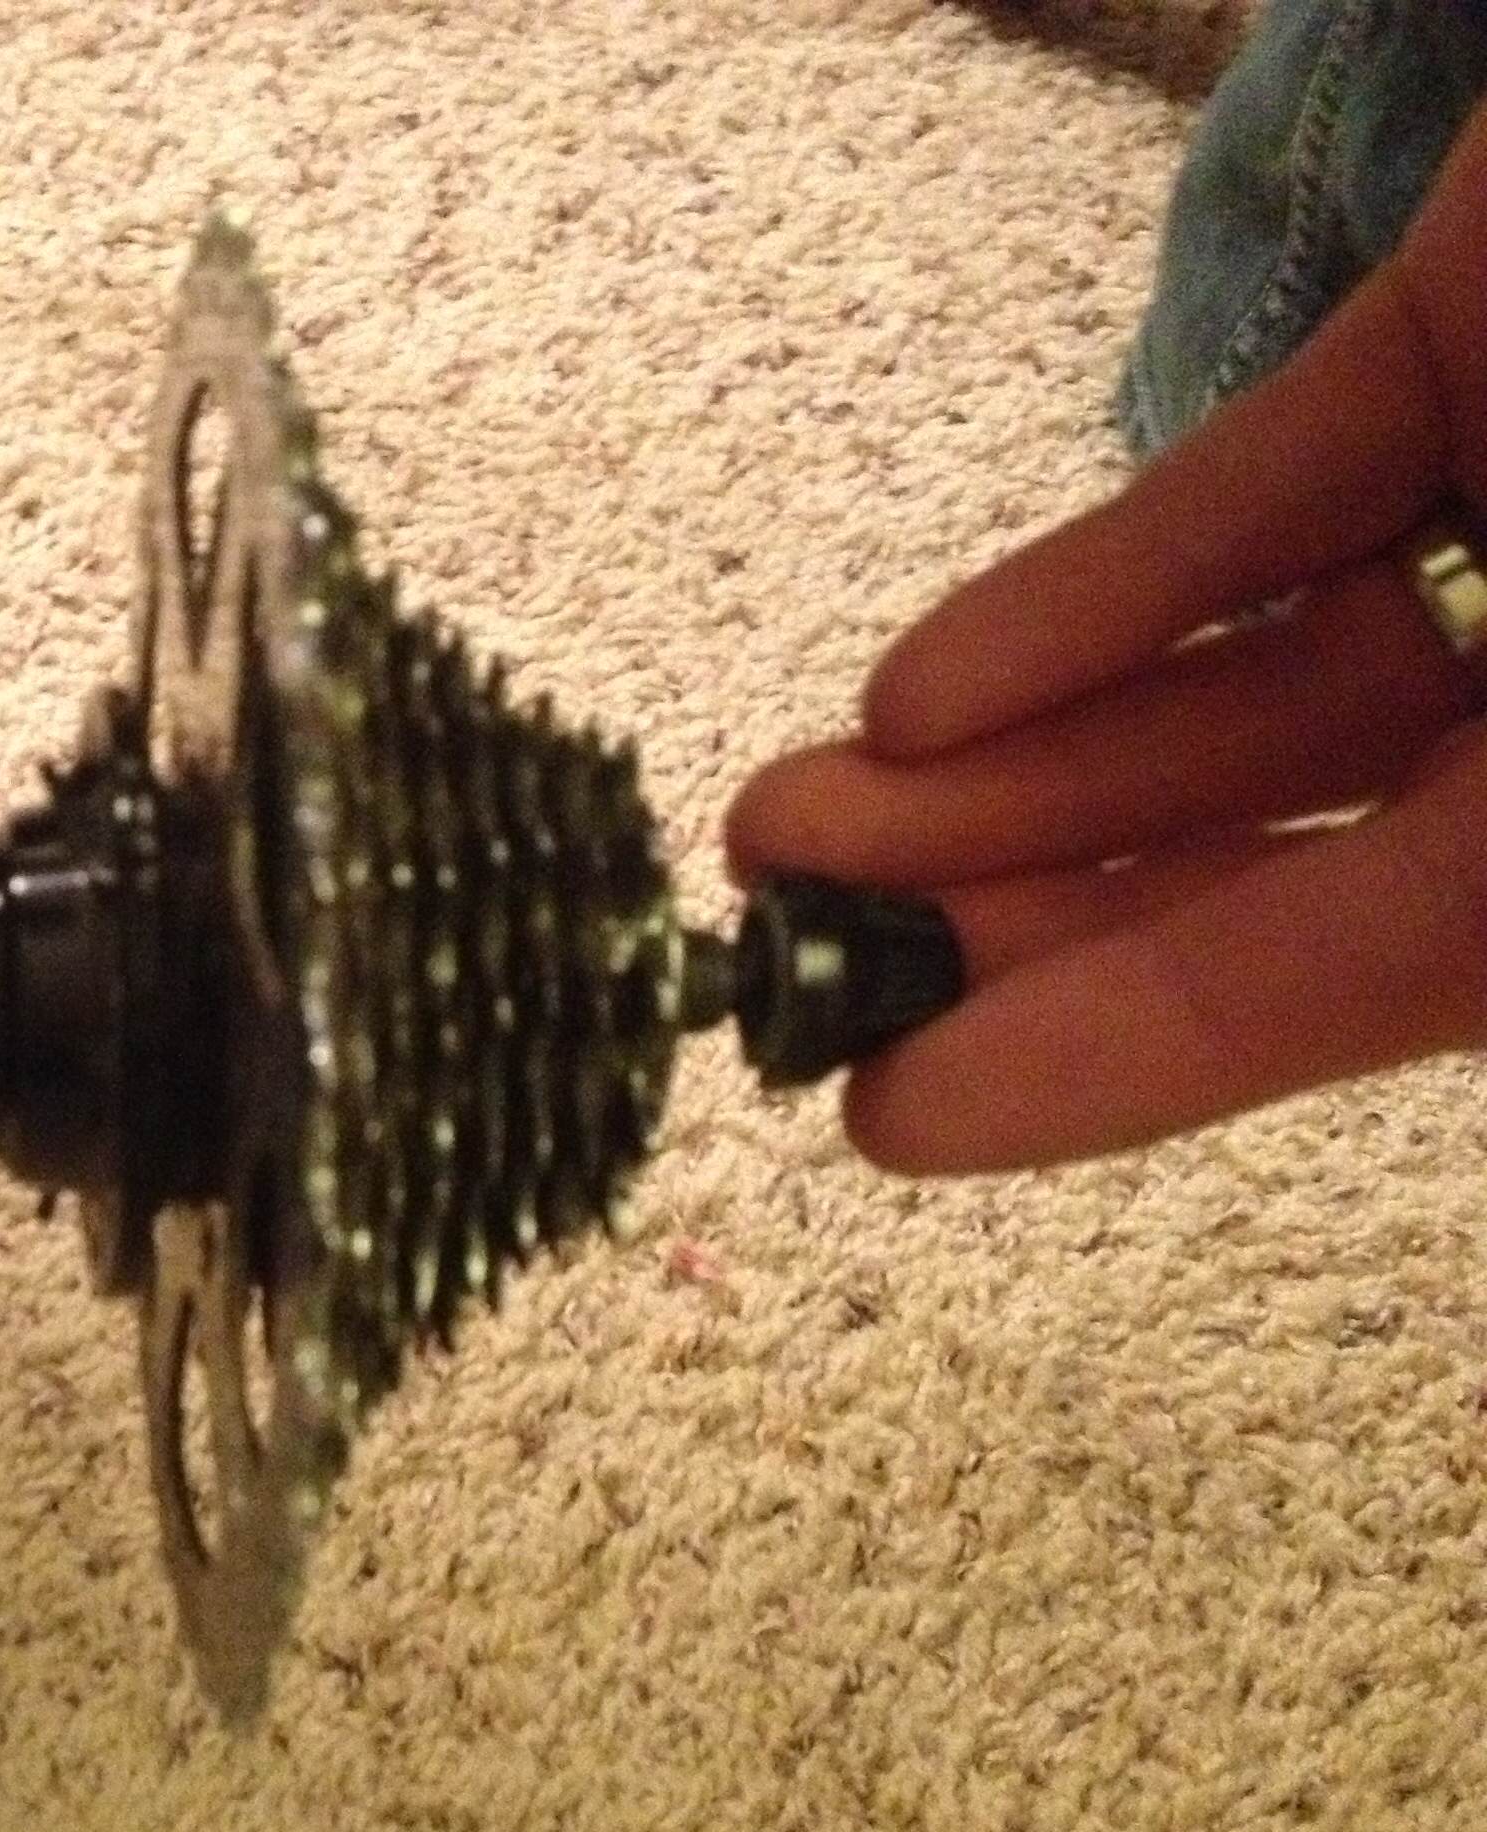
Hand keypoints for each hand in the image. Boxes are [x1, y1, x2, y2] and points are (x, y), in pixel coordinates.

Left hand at [726, 105, 1486, 1174]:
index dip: (1138, 1054)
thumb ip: (1447, 895)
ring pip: (1257, 683)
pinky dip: (1120, 578)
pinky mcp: (1485, 337)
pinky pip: (1290, 485)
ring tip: (789, 827)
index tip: (897, 1119)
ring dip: (1017, 760)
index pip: (1381, 970)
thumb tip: (1374, 968)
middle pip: (1294, 848)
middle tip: (793, 960)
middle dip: (1033, 906)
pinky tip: (928, 685)